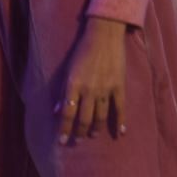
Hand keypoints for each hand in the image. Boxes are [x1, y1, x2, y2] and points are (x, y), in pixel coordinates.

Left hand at [57, 17, 127, 142]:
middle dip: (80, 132)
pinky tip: (121, 132)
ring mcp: (106, 88)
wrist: (105, 35)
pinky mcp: (119, 85)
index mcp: (74, 85)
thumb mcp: (68, 71)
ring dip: (95, 128)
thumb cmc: (83, 52)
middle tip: (78, 141)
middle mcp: (89, 90)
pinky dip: (121, 120)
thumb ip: (63, 92)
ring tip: (92, 134)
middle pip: (84, 118)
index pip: (68, 114)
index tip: (62, 141)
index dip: (65, 129)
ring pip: (100, 115)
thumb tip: (56, 112)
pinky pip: (120, 106)